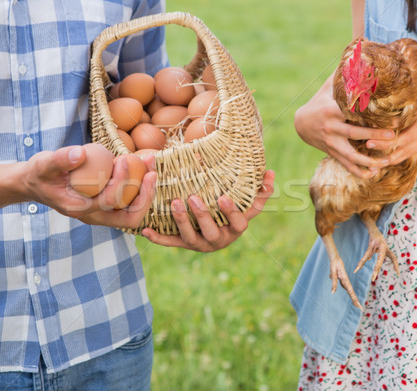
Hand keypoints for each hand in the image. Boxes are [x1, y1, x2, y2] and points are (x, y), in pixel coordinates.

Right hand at [22, 146, 156, 228]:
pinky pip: (129, 202)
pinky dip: (139, 186)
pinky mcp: (106, 205)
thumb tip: (80, 154)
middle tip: (152, 170)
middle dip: (146, 196)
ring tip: (150, 163)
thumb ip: (59, 160)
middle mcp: (93, 216)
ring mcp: (101, 213)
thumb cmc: (38, 174)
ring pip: (133, 211)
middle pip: (130, 218)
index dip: (122, 182)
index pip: (109, 202)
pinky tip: (142, 165)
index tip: (125, 159)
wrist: (35, 183)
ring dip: (146, 190)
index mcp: (79, 209)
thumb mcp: (43, 164)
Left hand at [141, 170, 274, 251]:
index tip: (223, 198)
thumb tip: (270, 172)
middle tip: (192, 198)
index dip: (232, 213)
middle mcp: (219, 239)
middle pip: (213, 232)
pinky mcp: (184, 245)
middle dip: (202, 216)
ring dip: (182, 221)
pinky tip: (146, 231)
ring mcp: (201, 244)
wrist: (212, 231)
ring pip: (191, 237)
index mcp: (235, 228)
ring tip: (175, 203)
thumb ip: (260, 189)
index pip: (239, 223)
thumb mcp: (246, 202)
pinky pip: (171, 243)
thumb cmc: (231, 211)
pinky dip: (158, 238)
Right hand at [294, 72, 393, 177]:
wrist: (301, 123)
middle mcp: (331, 127)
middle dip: (374, 136)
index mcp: (333, 110)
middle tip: (393, 136)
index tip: (386, 112)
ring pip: (351, 154)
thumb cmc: (320, 101)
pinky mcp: (332, 152)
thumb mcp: (329, 87)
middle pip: (355, 133)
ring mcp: (331, 142)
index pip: (353, 111)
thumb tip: (360, 50)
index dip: (369, 113)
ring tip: (384, 162)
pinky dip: (357, 171)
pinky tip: (371, 175)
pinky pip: (345, 163)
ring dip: (367, 160)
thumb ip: (344, 75)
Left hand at [366, 79, 416, 163]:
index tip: (370, 118)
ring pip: (401, 151)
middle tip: (365, 141)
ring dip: (384, 155)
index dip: (387, 118)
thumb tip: (400, 54)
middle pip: (401, 138)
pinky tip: (377, 163)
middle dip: (383, 141)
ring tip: (367, 157)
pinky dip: (391, 160)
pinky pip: (404, 156)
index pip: (405, 114)